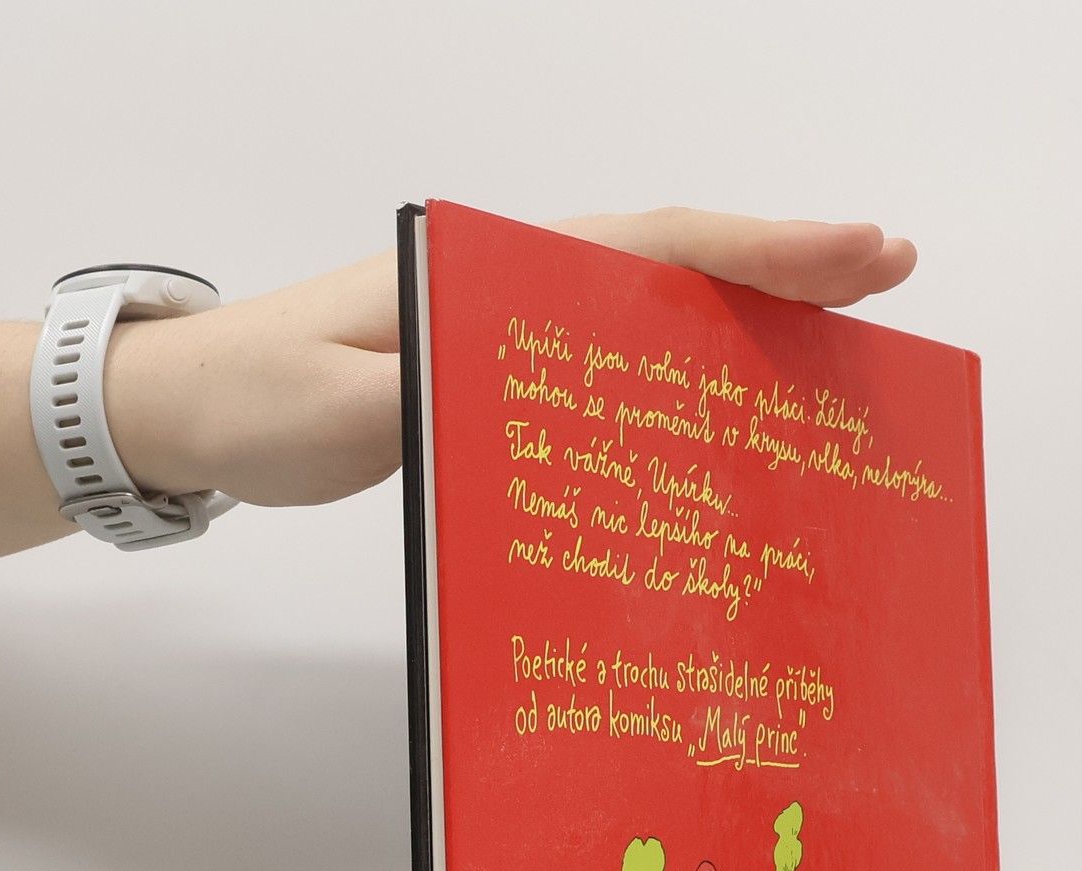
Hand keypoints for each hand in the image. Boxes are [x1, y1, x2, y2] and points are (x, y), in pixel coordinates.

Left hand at [108, 210, 917, 511]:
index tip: (856, 251)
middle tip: (891, 276)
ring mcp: (511, 322)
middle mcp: (513, 281)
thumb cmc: (256, 401)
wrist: (190, 406)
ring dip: (753, 311)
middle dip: (788, 267)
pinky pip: (621, 355)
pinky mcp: (499, 369)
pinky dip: (691, 361)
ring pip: (658, 305)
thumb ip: (428, 397)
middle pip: (677, 263)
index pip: (650, 248)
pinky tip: (734, 391)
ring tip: (848, 328)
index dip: (761, 250)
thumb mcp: (335, 410)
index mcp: (488, 272)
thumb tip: (526, 392)